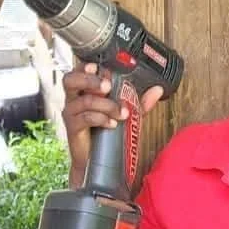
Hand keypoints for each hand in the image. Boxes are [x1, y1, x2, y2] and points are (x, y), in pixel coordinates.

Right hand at [62, 63, 163, 183]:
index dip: (85, 67)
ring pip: (84, 100)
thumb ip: (139, 102)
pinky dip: (101, 119)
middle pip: (71, 80)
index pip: (79, 72)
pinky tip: (112, 124)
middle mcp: (74, 99)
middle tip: (107, 86)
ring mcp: (71, 114)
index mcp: (83, 91)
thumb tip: (158, 89)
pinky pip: (85, 118)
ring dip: (106, 105)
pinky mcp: (72, 128)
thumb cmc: (107, 134)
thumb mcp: (125, 114)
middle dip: (89, 79)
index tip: (98, 66)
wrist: (95, 161)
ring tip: (121, 113)